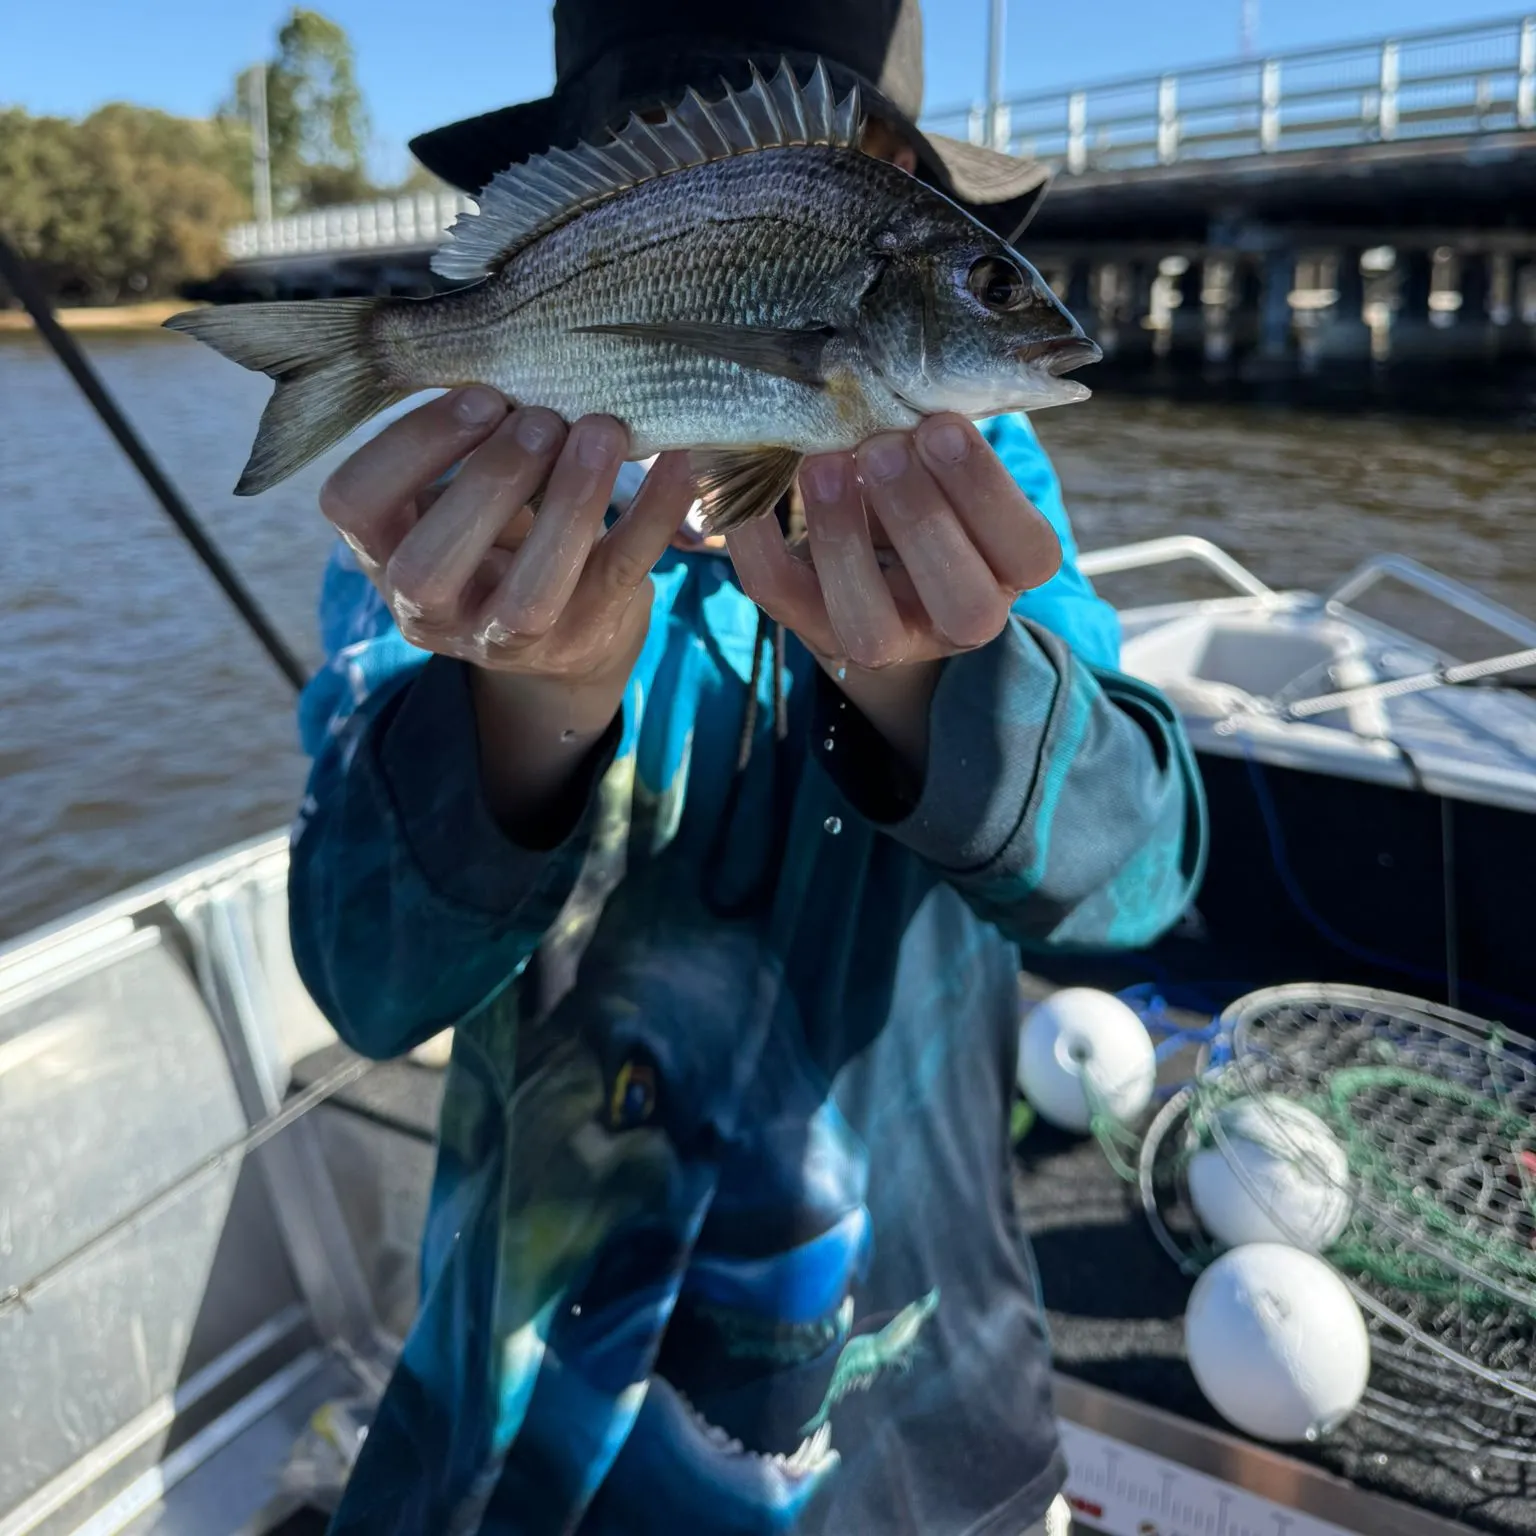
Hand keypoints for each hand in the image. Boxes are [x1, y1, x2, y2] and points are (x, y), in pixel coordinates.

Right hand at [319, 387, 693, 687]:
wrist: (561, 628)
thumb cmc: (495, 526)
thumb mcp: (452, 487)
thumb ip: (455, 433)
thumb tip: (493, 332)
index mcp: (382, 553)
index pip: (353, 505)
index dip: (410, 445)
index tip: (478, 394)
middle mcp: (430, 612)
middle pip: (429, 569)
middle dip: (488, 482)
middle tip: (540, 417)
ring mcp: (506, 641)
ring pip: (530, 594)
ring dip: (568, 505)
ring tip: (602, 431)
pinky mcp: (582, 640)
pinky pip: (620, 576)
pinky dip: (653, 514)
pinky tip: (677, 460)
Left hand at [724, 413, 1061, 769]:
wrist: (871, 551)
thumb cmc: (924, 484)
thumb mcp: (948, 463)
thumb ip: (945, 436)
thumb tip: (908, 367)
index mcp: (1008, 572)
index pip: (1029, 552)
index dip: (986, 491)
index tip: (940, 425)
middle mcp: (961, 620)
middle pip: (963, 603)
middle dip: (921, 520)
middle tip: (881, 448)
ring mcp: (889, 641)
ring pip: (869, 626)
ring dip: (842, 542)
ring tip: (823, 463)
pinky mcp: (817, 633)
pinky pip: (781, 598)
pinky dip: (759, 544)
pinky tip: (750, 492)